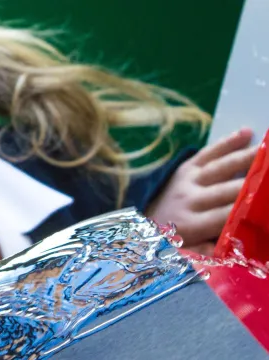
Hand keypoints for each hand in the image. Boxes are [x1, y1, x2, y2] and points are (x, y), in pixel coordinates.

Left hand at [146, 128, 257, 250]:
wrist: (142, 219)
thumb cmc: (170, 240)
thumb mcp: (184, 252)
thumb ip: (206, 252)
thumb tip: (231, 250)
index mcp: (192, 224)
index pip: (228, 216)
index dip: (251, 211)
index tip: (267, 205)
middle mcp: (191, 199)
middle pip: (230, 189)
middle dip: (256, 182)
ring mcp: (187, 180)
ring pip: (222, 167)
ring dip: (248, 157)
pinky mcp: (185, 167)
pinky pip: (208, 153)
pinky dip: (226, 142)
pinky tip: (246, 132)